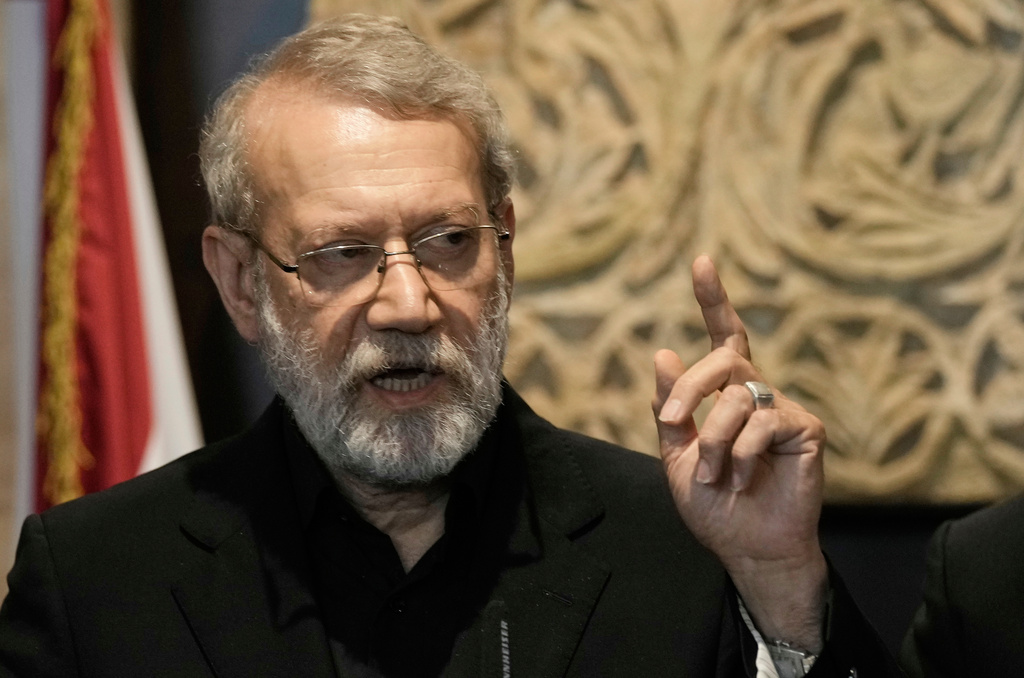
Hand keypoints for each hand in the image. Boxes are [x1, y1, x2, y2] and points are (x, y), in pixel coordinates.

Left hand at [652, 255, 827, 650]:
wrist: (747, 547)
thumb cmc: (715, 504)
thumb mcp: (677, 455)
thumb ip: (670, 409)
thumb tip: (663, 351)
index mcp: (725, 394)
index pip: (723, 337)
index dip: (713, 298)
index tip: (701, 260)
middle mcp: (757, 392)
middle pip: (723, 358)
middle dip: (688, 389)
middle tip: (673, 426)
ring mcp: (783, 408)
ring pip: (737, 396)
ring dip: (714, 441)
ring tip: (716, 476)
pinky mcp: (806, 428)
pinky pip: (763, 422)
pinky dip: (742, 455)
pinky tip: (745, 480)